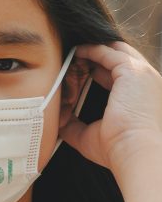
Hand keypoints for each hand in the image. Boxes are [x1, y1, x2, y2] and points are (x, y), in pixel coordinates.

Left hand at [59, 42, 161, 172]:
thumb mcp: (89, 135)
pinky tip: (76, 52)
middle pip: (116, 60)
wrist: (133, 150)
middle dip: (93, 60)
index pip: (118, 75)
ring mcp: (141, 74)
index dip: (96, 72)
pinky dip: (91, 50)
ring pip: (112, 52)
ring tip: (71, 55)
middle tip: (71, 64)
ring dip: (91, 53)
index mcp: (140, 96)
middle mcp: (144, 82)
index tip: (76, 75)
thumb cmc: (116, 149)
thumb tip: (58, 121)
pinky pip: (108, 52)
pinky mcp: (132, 70)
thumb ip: (74, 125)